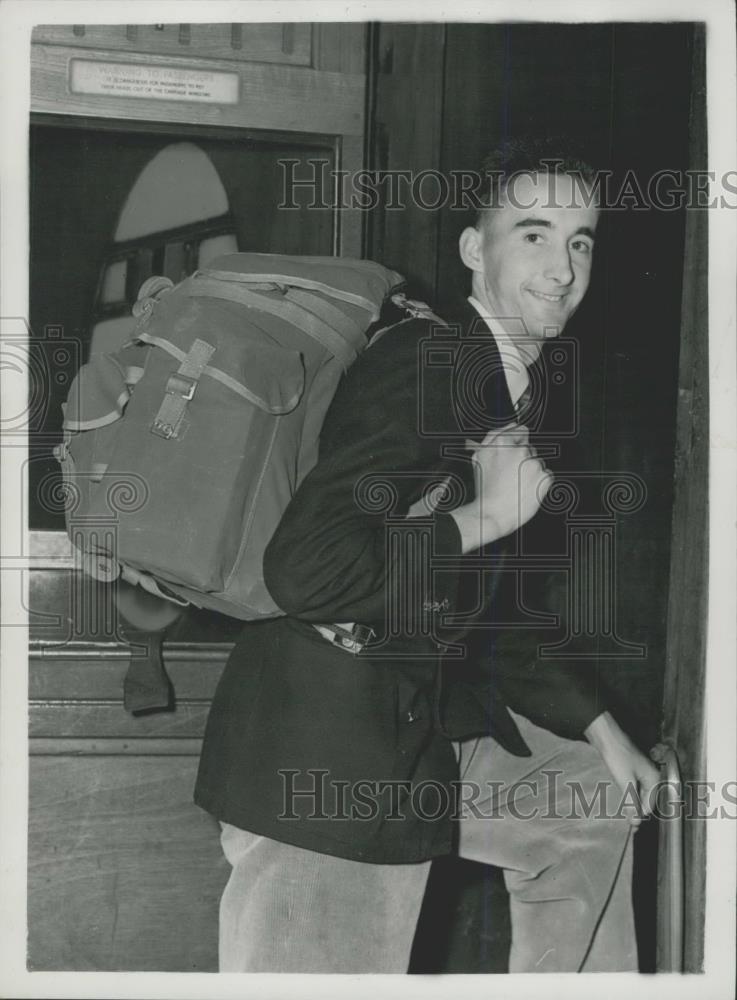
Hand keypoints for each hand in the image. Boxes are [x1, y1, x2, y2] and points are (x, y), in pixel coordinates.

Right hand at [450, 423, 552, 551]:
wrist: (493, 514)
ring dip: (530, 471)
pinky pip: (545, 475)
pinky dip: (538, 482)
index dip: (516, 441)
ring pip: (537, 462)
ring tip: (516, 484)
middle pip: (528, 448)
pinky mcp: (545, 478)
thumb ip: (492, 437)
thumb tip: (508, 427)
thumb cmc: (485, 490)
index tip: (514, 450)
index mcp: (503, 443)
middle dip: (521, 458)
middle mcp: (521, 451)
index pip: (519, 430)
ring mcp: (535, 464)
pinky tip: (525, 489)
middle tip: (509, 474)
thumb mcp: (479, 458)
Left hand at [584, 711, 660, 827]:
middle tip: (626, 819)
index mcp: (654, 777)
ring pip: (638, 791)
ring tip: (621, 809)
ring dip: (631, 800)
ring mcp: (641, 769)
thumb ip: (631, 802)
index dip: (640, 815)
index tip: (631, 825)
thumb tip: (636, 822)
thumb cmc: (617, 754)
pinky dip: (627, 791)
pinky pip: (632, 784)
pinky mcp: (631, 766)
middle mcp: (650, 774)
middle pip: (646, 798)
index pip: (650, 804)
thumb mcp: (625, 782)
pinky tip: (618, 794)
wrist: (606, 735)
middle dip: (636, 808)